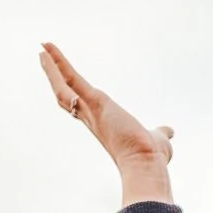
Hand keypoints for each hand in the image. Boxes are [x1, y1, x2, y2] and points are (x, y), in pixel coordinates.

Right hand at [39, 42, 174, 205]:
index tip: (63, 85)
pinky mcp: (95, 101)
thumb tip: (169, 132)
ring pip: (63, 86)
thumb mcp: (158, 139)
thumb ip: (161, 133)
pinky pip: (72, 78)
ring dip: (52, 68)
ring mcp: (90, 110)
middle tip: (45, 60)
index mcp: (102, 125)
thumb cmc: (151, 158)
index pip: (80, 107)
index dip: (70, 95)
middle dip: (54, 77)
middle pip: (64, 95)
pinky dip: (59, 62)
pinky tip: (48, 48)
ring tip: (43, 49)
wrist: (146, 165)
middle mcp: (91, 118)